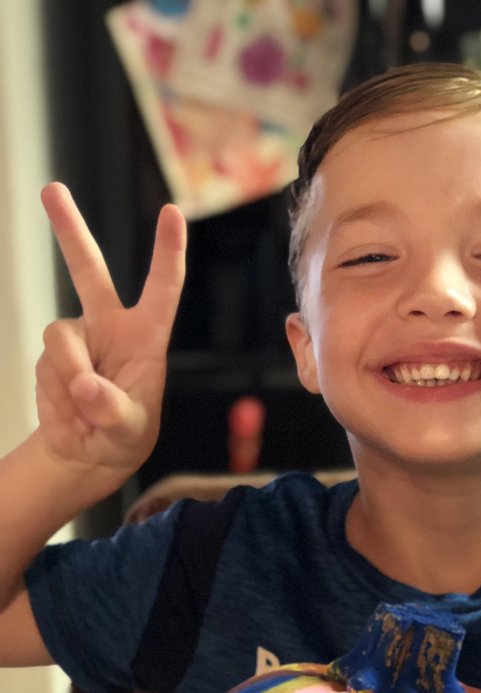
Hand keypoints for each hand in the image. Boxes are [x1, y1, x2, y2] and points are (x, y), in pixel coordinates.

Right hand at [34, 183, 185, 472]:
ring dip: (70, 376)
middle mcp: (109, 327)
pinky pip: (46, 367)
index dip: (168, 252)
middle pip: (87, 270)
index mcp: (146, 337)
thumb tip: (82, 385)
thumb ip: (111, 410)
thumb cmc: (124, 437)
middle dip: (68, 229)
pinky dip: (56, 396)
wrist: (88, 455)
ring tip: (84, 410)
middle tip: (51, 189)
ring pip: (60, 338)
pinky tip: (69, 411)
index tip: (172, 212)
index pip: (162, 289)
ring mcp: (77, 339)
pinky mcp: (50, 356)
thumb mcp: (130, 431)